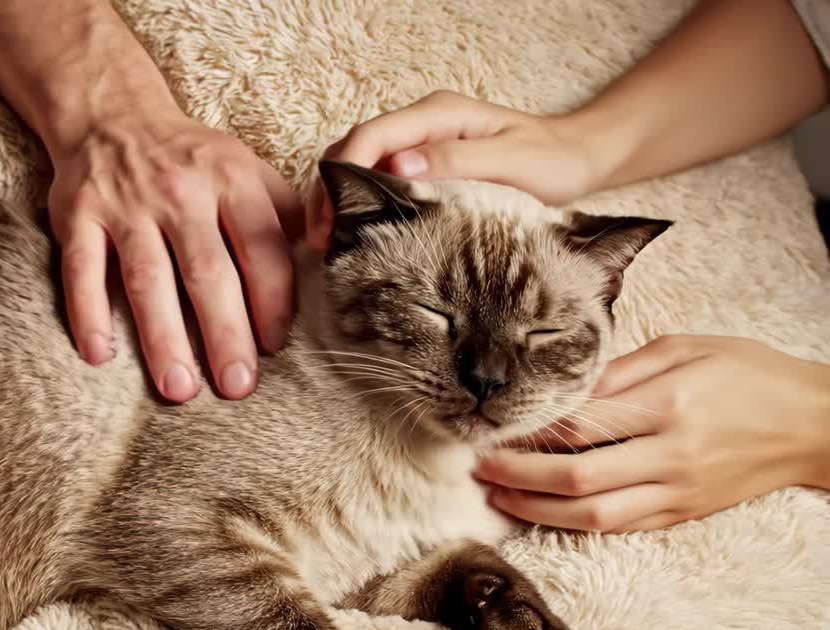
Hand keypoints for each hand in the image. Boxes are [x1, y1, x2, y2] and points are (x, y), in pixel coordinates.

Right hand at [46, 110, 299, 401]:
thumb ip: (281, 213)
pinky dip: (89, 312)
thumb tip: (322, 267)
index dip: (271, 299)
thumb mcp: (244, 166)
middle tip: (236, 386)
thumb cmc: (190, 157)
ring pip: (148, 278)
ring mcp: (126, 203)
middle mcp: (180, 190)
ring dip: (163, 337)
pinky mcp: (79, 214)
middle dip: (225, 333)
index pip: (261, 246)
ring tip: (178, 387)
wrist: (111, 113)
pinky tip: (100, 354)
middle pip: (207, 271)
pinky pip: (82, 269)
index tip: (274, 346)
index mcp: (231, 178)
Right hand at [308, 91, 598, 245]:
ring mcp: (421, 143)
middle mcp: (423, 123)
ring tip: (331, 243)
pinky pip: (379, 179)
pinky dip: (359, 205)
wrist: (579, 160)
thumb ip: (456, 162)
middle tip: (322, 240)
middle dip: (330, 191)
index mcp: (439, 114)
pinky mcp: (424, 165)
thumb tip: (399, 170)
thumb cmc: (552, 162)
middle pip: (354, 149)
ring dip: (339, 200)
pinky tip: (355, 234)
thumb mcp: (510, 164)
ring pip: (361, 165)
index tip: (332, 218)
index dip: (343, 175)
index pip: (371, 136)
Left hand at [475, 336, 829, 532]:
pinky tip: (544, 513)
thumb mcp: (687, 348)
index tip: (494, 425)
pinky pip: (621, 527)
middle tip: (478, 466)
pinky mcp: (684, 513)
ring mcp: (678, 490)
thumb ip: (622, 369)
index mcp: (668, 404)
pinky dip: (577, 523)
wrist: (816, 424)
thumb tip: (567, 388)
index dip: (531, 430)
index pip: (582, 425)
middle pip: (577, 476)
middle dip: (518, 476)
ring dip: (536, 510)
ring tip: (498, 497)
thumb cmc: (750, 374)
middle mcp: (670, 453)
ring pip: (594, 514)